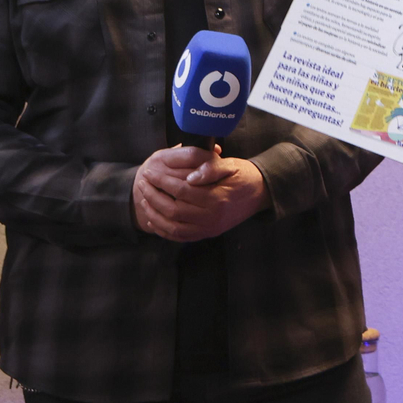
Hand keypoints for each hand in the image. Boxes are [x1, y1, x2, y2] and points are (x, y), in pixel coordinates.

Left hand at [133, 145, 268, 241]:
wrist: (260, 193)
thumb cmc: (244, 176)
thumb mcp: (231, 165)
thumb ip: (211, 168)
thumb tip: (190, 176)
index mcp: (217, 198)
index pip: (182, 190)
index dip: (163, 181)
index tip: (150, 172)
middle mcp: (212, 217)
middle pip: (173, 210)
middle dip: (153, 196)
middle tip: (142, 183)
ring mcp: (209, 229)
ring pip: (173, 226)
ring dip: (154, 214)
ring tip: (143, 199)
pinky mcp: (207, 234)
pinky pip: (180, 237)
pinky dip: (163, 230)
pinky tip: (153, 219)